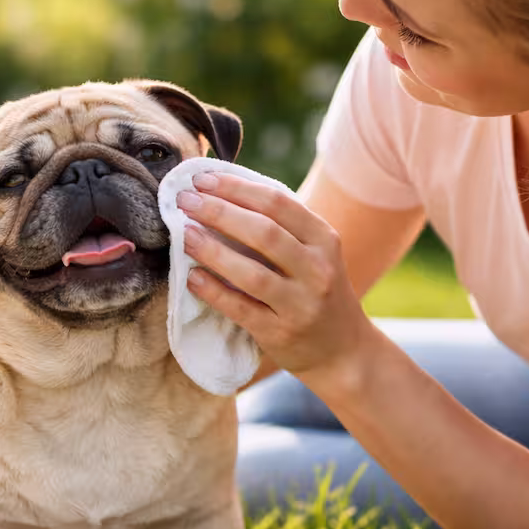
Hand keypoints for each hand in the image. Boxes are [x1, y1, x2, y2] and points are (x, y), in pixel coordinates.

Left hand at [178, 171, 375, 385]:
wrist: (343, 351)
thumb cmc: (317, 292)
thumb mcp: (314, 255)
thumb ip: (281, 228)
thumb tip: (219, 195)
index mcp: (324, 239)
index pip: (278, 203)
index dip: (236, 188)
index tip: (202, 178)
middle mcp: (318, 269)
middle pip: (264, 232)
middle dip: (219, 212)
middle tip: (185, 200)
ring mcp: (301, 304)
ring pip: (252, 273)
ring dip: (212, 251)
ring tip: (184, 235)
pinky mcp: (281, 333)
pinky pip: (241, 309)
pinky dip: (214, 292)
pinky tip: (192, 278)